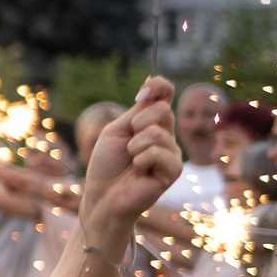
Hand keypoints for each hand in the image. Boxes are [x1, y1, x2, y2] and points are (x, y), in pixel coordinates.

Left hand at [76, 78, 179, 242]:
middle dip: (137, 122)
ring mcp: (172, 153)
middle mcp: (166, 136)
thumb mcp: (117, 130)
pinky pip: (158, 153)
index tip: (141, 93)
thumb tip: (151, 80)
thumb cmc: (107, 164)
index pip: (166, 95)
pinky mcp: (174, 171)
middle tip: (127, 144)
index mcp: (152, 123)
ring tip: (131, 162)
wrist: (102, 195)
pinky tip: (138, 173)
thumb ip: (137, 109)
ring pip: (157, 133)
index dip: (159, 86)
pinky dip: (141, 161)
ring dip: (135, 147)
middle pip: (163, 110)